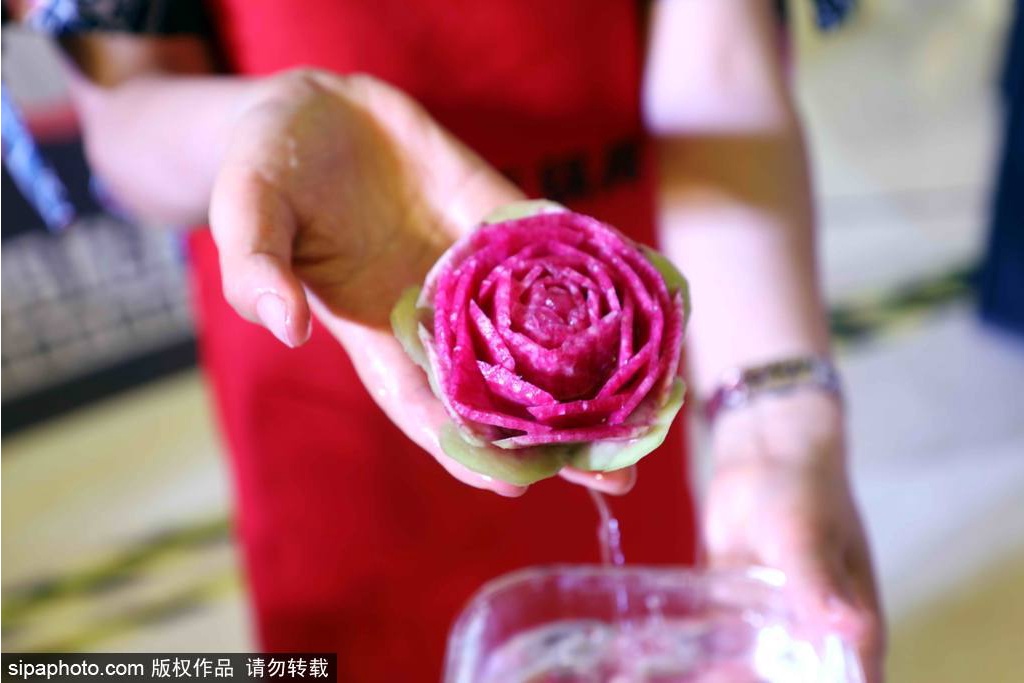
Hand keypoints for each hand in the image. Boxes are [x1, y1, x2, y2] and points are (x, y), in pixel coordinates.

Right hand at [208, 69, 633, 495]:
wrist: (318, 109)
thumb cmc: (268, 168)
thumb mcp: (246, 211)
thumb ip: (256, 268)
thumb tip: (281, 328)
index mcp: (373, 329)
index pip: (422, 403)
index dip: (462, 445)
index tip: (511, 484)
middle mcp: (434, 312)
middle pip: (499, 388)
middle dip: (553, 435)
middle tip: (616, 475)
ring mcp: (473, 267)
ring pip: (541, 331)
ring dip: (594, 371)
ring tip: (654, 411)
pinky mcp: (498, 217)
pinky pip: (553, 252)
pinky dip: (598, 279)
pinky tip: (649, 308)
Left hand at [702, 392, 884, 680]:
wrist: (764, 449)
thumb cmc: (803, 488)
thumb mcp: (806, 536)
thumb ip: (818, 584)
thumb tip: (849, 629)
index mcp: (854, 625)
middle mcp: (817, 632)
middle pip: (798, 679)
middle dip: (762, 682)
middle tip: (719, 680)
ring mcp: (776, 620)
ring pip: (756, 667)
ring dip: (729, 674)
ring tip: (694, 676)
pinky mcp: (737, 603)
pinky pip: (722, 640)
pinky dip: (704, 652)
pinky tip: (672, 659)